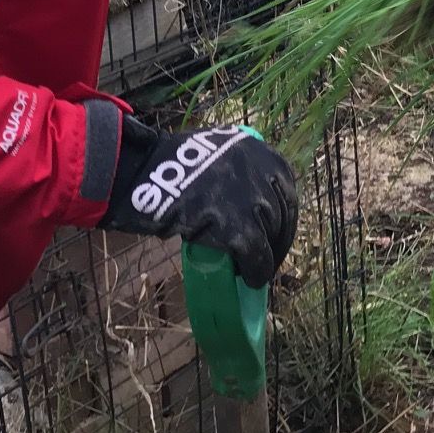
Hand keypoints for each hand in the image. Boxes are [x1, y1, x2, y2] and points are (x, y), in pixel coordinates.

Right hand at [98, 118, 297, 286]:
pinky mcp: (240, 227)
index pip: (286, 192)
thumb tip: (255, 201)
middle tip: (268, 255)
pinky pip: (256, 256)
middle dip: (278, 239)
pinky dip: (256, 271)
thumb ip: (242, 171)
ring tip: (256, 269)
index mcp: (263, 154)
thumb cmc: (176, 164)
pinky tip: (250, 279)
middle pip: (282, 216)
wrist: (146, 172)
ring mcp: (255, 200)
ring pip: (271, 237)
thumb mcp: (220, 153)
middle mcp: (265, 175)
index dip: (282, 217)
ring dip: (267, 257)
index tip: (276, 232)